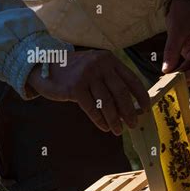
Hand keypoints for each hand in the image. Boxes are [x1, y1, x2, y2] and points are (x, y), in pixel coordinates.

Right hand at [26, 50, 149, 135]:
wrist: (43, 64)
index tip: (146, 109)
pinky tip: (104, 127)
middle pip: (121, 93)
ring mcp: (87, 75)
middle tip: (133, 124)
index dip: (141, 96)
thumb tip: (130, 107)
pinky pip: (92, 108)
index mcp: (110, 60)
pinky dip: (100, 120)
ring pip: (107, 103)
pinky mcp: (74, 87)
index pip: (132, 79)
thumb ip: (112, 82)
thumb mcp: (96, 69)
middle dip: (129, 111)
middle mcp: (100, 65)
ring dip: (115, 120)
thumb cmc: (75, 72)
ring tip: (118, 130)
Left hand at [163, 0, 189, 85]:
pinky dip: (182, 72)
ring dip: (185, 77)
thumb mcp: (177, 29)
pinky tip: (171, 74)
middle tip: (174, 82)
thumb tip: (166, 70)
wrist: (185, 4)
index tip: (180, 79)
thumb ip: (172, 50)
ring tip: (170, 79)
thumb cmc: (184, 12)